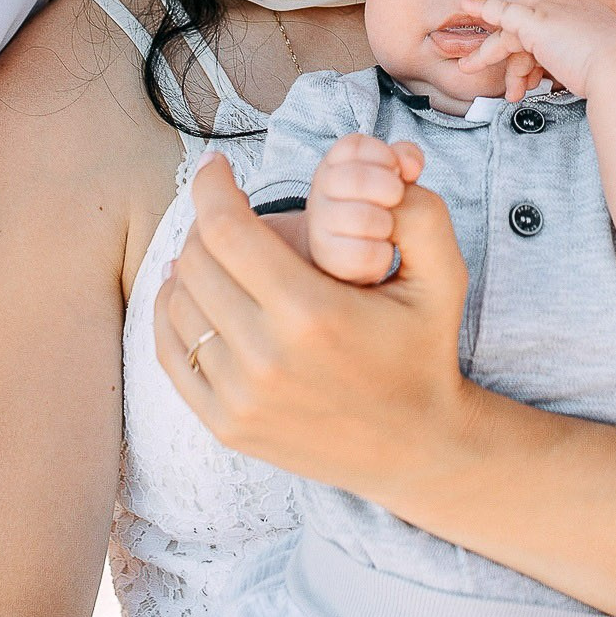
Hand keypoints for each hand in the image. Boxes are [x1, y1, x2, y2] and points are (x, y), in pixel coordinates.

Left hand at [154, 154, 477, 496]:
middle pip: (196, 262)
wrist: (417, 447)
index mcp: (312, 313)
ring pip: (179, 304)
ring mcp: (240, 396)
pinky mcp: (226, 424)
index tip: (218, 169)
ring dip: (188, 266)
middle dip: (206, 223)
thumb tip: (386, 172)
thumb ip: (420, 213)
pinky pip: (172, 353)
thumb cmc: (424, 351)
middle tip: (227, 211)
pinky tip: (189, 292)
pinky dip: (171, 313)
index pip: (228, 230)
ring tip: (213, 250)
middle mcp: (267, 358)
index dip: (212, 188)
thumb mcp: (443, 277)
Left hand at [460, 0, 615, 101]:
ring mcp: (551, 11)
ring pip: (511, 33)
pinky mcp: (536, 22)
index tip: (529, 80)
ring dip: (491, 56)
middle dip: (511, 59)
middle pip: (527, 32)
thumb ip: (571, 63)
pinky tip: (469, 6)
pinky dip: (486, 9)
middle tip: (496, 76)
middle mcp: (566, 6)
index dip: (534, 60)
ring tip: (486, 79)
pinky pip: (503, 13)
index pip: (546, 33)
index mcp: (582, 13)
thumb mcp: (594, 63)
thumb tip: (559, 76)